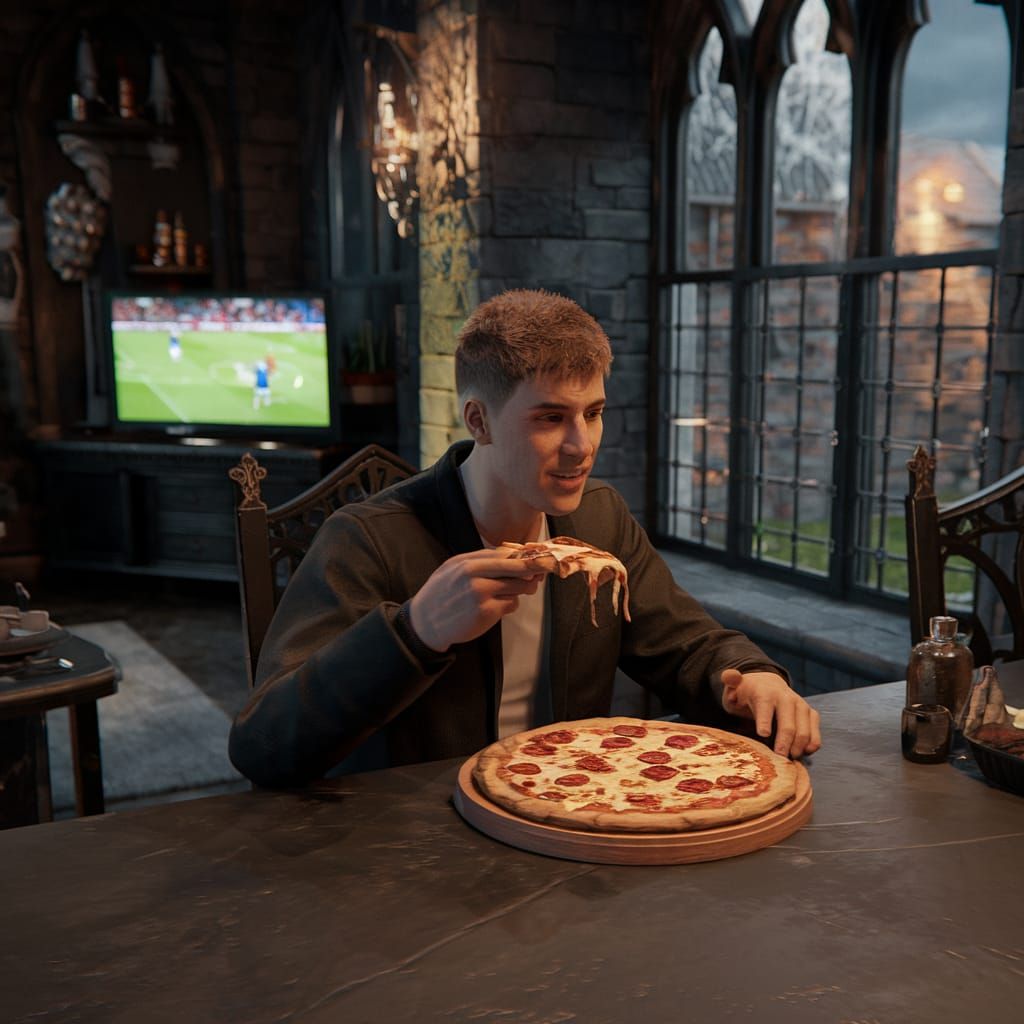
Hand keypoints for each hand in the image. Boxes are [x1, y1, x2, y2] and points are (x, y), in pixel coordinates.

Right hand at [408, 550, 545, 651]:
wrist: (424, 623)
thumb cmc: (440, 594)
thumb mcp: (452, 568)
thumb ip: (477, 559)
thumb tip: (507, 554)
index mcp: (468, 562)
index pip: (504, 554)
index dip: (524, 555)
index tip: (536, 556)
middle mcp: (475, 575)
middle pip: (517, 567)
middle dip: (534, 568)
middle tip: (544, 569)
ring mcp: (482, 594)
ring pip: (518, 586)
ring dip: (523, 588)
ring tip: (516, 590)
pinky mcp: (487, 612)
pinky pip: (512, 603)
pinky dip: (511, 603)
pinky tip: (500, 606)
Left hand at [720, 668, 821, 758]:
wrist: (767, 684)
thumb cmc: (747, 692)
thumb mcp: (734, 686)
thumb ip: (730, 680)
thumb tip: (730, 675)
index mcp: (765, 692)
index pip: (765, 707)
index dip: (765, 721)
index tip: (763, 734)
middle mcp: (786, 697)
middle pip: (788, 723)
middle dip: (784, 742)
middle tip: (778, 758)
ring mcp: (801, 705)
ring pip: (804, 730)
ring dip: (798, 747)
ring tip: (788, 759)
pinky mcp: (811, 714)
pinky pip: (815, 732)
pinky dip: (811, 745)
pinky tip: (802, 753)